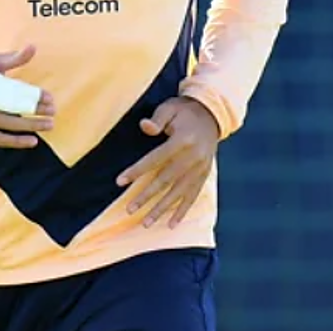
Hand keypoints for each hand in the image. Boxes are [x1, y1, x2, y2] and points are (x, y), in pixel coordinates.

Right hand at [0, 45, 55, 148]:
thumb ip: (12, 58)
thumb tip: (33, 48)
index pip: (10, 88)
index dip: (31, 94)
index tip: (49, 97)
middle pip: (10, 106)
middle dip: (34, 110)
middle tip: (54, 110)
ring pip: (7, 124)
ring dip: (31, 125)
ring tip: (50, 124)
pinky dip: (16, 141)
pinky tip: (33, 140)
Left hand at [116, 97, 219, 227]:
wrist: (212, 114)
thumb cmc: (184, 111)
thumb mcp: (170, 108)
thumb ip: (157, 119)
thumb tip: (144, 127)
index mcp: (182, 140)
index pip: (154, 159)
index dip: (137, 171)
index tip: (120, 181)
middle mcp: (192, 157)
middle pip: (165, 180)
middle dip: (146, 196)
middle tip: (129, 209)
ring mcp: (200, 168)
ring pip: (177, 193)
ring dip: (161, 209)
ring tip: (146, 223)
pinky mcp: (204, 175)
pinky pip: (192, 196)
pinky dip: (182, 211)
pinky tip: (171, 224)